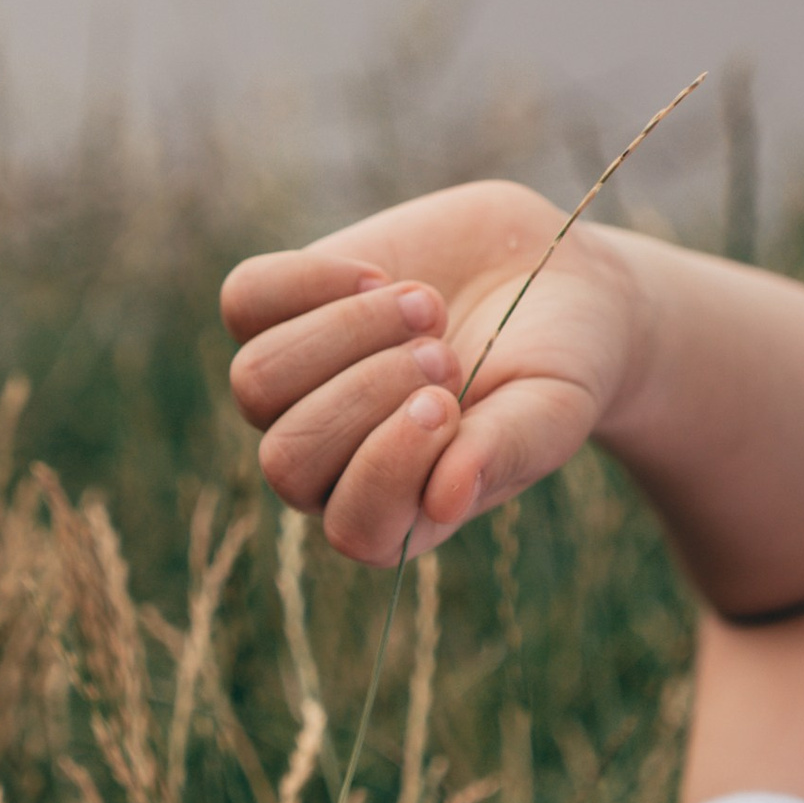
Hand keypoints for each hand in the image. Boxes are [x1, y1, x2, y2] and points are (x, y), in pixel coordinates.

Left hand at [220, 180, 645, 563]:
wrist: (552, 278)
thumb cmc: (558, 364)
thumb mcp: (552, 411)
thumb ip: (502, 452)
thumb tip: (442, 501)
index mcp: (399, 514)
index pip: (352, 528)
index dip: (388, 467)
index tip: (451, 403)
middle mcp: (335, 464)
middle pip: (286, 459)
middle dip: (366, 395)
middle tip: (444, 353)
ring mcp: (303, 387)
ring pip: (254, 380)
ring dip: (343, 333)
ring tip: (424, 305)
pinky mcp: (288, 311)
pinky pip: (246, 301)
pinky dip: (308, 279)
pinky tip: (379, 274)